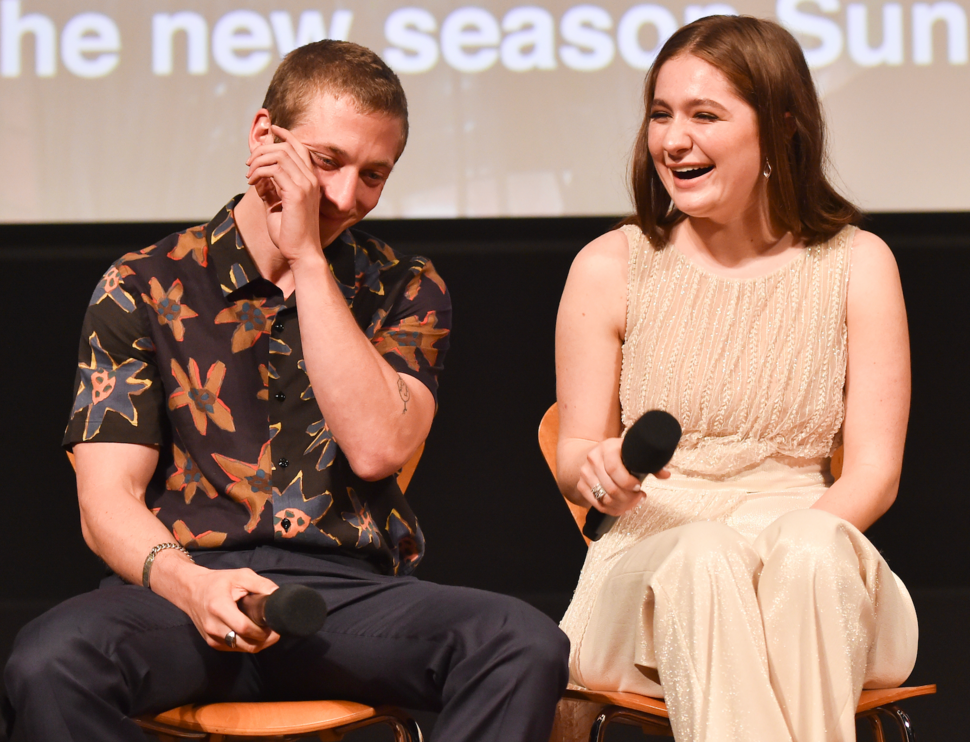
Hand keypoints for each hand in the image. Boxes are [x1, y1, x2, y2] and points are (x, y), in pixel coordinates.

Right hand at [176, 565, 281, 652]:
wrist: (191, 591)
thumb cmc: (217, 582)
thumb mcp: (240, 576)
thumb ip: (261, 584)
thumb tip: (278, 595)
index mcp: (219, 608)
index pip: (244, 628)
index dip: (262, 630)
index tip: (275, 625)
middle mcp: (213, 626)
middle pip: (245, 643)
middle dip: (264, 639)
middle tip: (275, 630)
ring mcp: (211, 637)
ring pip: (242, 648)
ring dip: (257, 643)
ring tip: (267, 631)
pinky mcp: (212, 643)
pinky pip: (234, 648)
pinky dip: (247, 643)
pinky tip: (253, 633)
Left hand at [246, 124, 323, 264]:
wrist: (301, 252)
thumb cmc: (290, 233)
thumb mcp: (277, 205)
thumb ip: (270, 188)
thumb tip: (258, 175)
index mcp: (311, 180)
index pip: (300, 148)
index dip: (285, 135)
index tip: (271, 130)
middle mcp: (311, 179)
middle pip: (286, 148)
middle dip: (263, 150)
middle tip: (248, 164)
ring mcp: (305, 185)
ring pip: (279, 155)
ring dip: (258, 161)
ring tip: (248, 174)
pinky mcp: (296, 193)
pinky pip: (274, 170)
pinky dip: (259, 172)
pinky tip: (252, 182)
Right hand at [580, 438, 669, 515]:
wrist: (596, 454)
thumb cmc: (619, 454)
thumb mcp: (633, 453)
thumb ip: (651, 463)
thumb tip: (666, 474)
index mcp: (608, 448)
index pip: (614, 468)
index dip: (628, 482)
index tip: (638, 487)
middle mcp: (593, 459)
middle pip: (611, 487)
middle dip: (628, 498)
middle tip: (639, 497)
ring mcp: (585, 473)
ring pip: (605, 498)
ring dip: (622, 505)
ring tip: (632, 503)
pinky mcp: (581, 485)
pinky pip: (597, 504)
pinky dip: (611, 510)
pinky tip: (622, 507)